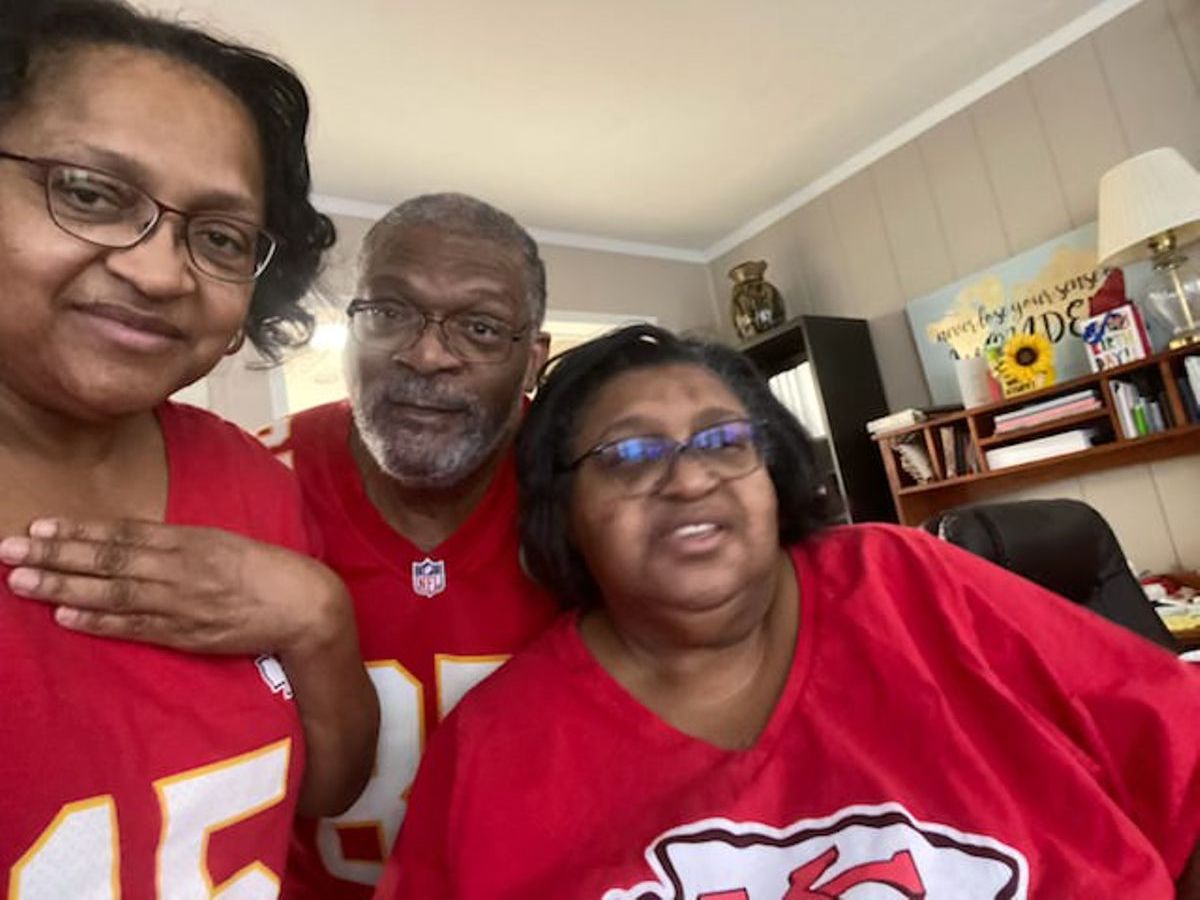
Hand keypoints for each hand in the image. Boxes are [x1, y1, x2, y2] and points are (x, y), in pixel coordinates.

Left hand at [0, 517, 341, 656]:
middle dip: (56, 555)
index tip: (40, 525)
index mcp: (188, 540)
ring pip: (113, 593)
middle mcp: (179, 568)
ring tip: (23, 581)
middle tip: (10, 550)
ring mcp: (181, 603)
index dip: (79, 531)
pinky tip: (66, 618)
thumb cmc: (261, 569)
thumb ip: (173, 543)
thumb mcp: (218, 542)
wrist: (302, 605)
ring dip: (65, 587)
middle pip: (108, 561)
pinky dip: (99, 623)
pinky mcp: (186, 634)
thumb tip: (127, 540)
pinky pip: (135, 627)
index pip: (122, 534)